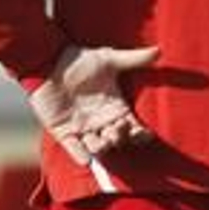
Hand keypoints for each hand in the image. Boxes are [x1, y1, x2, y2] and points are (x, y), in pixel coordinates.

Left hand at [29, 44, 158, 165]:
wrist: (49, 62)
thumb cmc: (79, 60)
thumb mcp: (108, 59)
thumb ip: (133, 59)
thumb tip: (159, 50)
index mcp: (115, 108)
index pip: (134, 128)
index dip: (140, 134)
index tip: (145, 133)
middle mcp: (101, 121)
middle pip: (118, 141)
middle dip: (120, 138)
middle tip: (117, 128)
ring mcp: (83, 128)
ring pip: (98, 148)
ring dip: (102, 148)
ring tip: (102, 141)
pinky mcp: (64, 132)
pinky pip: (74, 149)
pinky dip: (80, 156)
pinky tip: (86, 159)